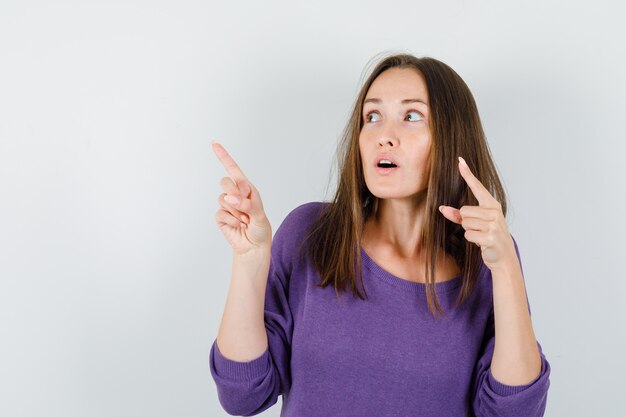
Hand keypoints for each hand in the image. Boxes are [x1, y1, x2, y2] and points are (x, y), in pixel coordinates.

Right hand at [212, 140, 271, 254]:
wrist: (254, 246)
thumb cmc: (260, 228)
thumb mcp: (259, 215)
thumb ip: (247, 205)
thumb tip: (230, 198)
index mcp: (247, 188)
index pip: (233, 170)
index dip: (223, 156)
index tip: (214, 143)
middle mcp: (235, 194)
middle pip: (225, 182)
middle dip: (235, 194)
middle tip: (245, 207)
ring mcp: (227, 205)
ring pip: (223, 199)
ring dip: (236, 212)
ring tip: (244, 220)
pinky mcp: (220, 217)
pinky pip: (221, 213)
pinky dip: (231, 221)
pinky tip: (238, 226)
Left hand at [438, 156, 515, 271]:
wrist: (504, 257)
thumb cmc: (488, 237)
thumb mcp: (475, 224)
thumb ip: (458, 215)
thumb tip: (442, 209)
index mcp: (492, 205)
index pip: (477, 186)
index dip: (467, 174)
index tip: (460, 160)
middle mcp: (494, 212)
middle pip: (464, 210)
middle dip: (466, 222)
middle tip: (479, 230)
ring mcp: (494, 224)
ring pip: (465, 223)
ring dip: (469, 232)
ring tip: (481, 235)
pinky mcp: (490, 237)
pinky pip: (468, 234)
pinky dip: (472, 240)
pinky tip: (482, 243)